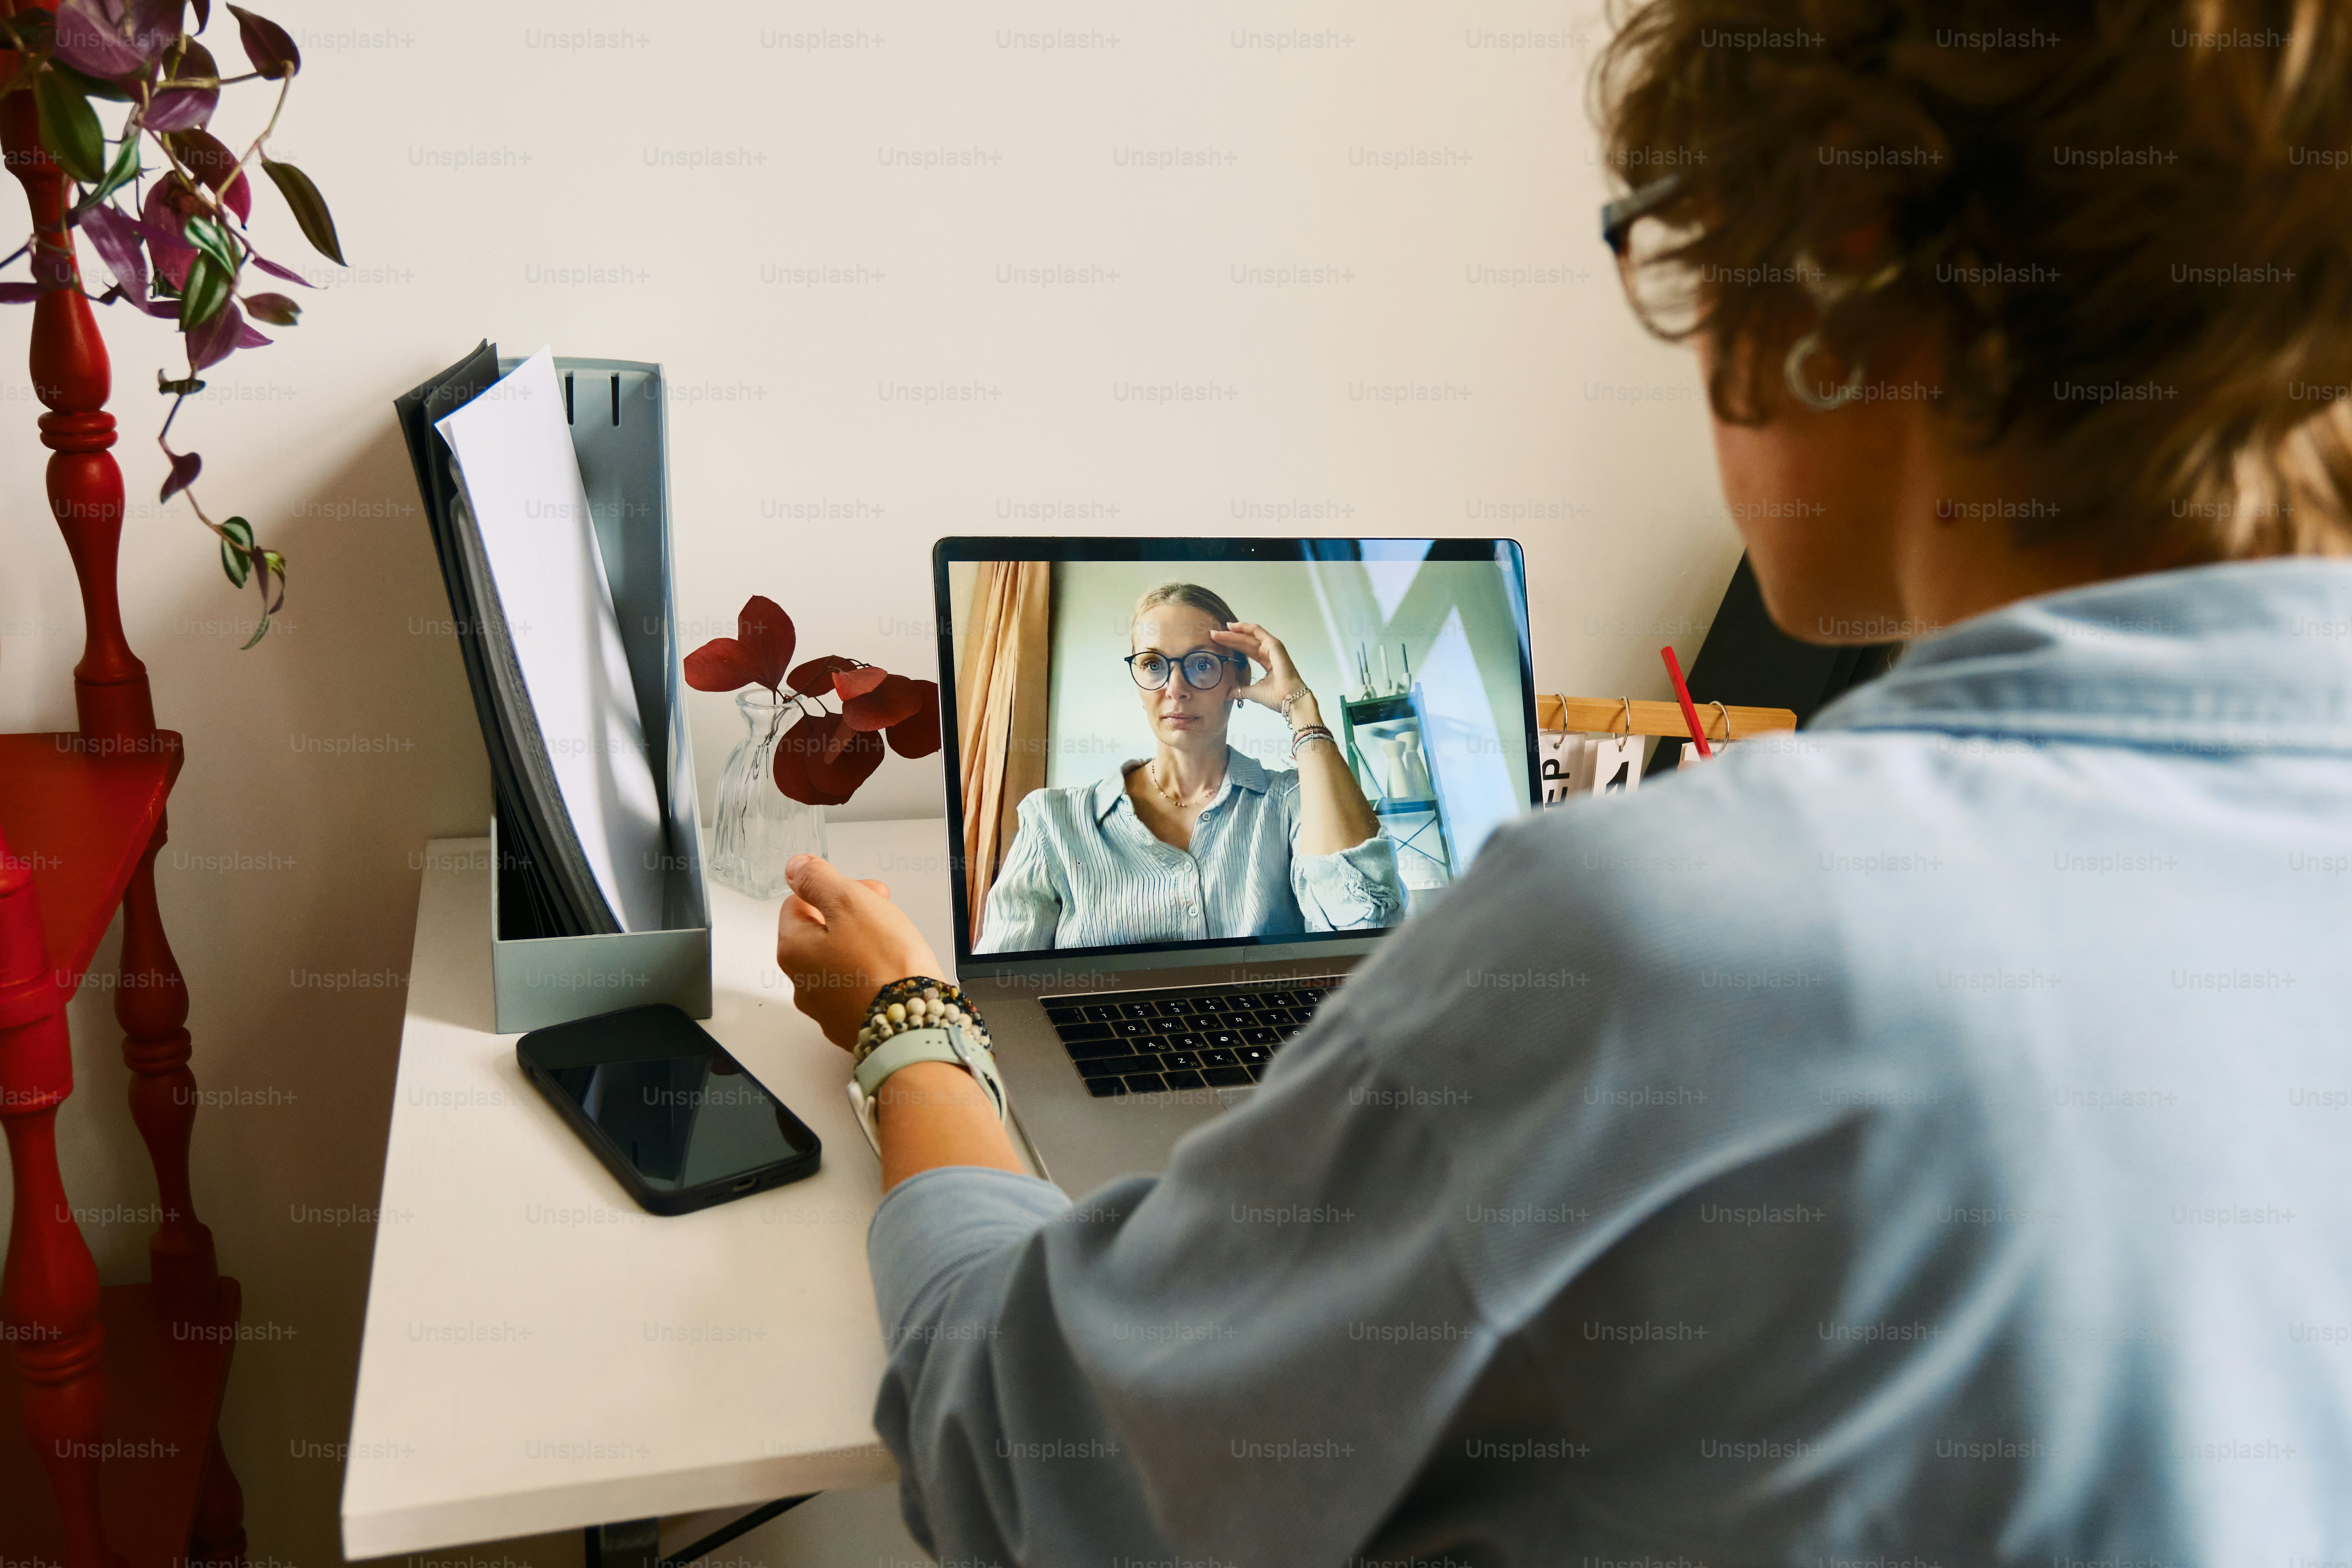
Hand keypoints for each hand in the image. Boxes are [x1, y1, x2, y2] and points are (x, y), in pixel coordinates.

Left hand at [774, 854, 946, 1050]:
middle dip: (851, 917)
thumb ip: (818, 880)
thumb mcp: (850, 902)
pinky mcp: (851, 1024)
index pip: (798, 903)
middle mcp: (802, 982)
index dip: (834, 889)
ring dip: (863, 946)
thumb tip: (796, 869)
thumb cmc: (886, 966)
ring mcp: (826, 1008)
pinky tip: (894, 973)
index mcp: (794, 949)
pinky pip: (857, 988)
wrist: (915, 1024)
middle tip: (884, 915)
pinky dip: (873, 975)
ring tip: (894, 946)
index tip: (864, 892)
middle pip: (819, 933)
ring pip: (839, 961)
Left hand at [1211, 621, 1307, 714]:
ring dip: (1233, 632)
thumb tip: (1228, 693)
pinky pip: (1257, 632)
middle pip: (1245, 642)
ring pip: (1249, 636)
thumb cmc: (1276, 697)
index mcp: (1267, 662)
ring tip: (1217, 631)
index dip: (1232, 645)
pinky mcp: (1274, 645)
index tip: (1217, 643)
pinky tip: (1233, 626)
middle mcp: (1269, 653)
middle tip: (1213, 635)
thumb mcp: (1252, 692)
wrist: (1288, 700)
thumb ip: (1240, 690)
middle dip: (1229, 638)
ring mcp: (1272, 648)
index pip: (1246, 650)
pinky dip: (1245, 627)